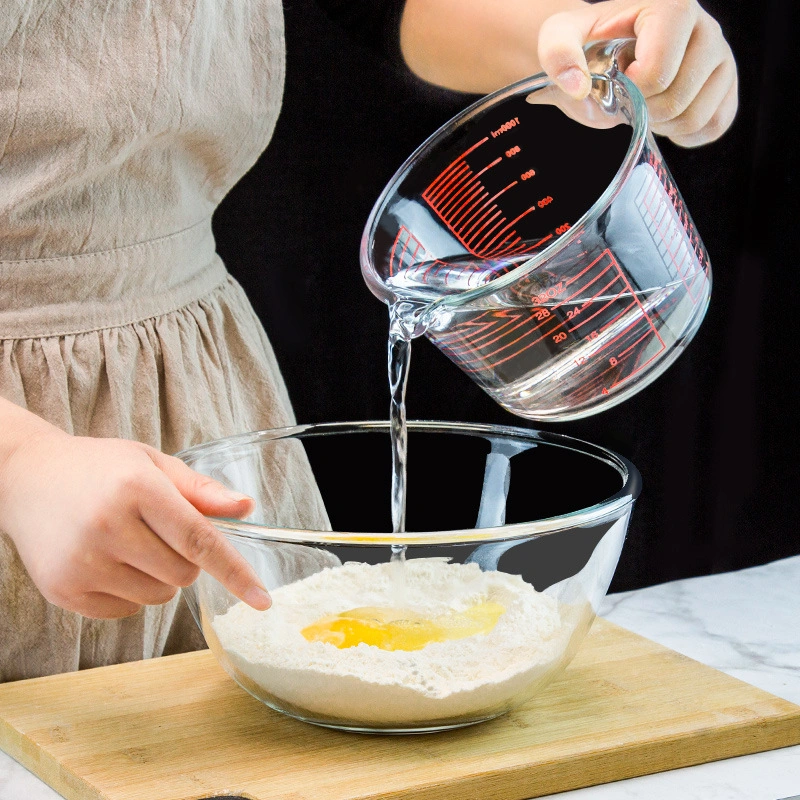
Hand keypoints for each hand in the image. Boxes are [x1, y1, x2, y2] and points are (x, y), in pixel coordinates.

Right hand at [0, 429, 269, 618]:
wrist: (24, 476)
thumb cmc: (99, 468)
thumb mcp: (152, 463)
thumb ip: (201, 490)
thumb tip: (245, 508)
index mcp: (137, 488)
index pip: (200, 540)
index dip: (236, 572)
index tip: (263, 599)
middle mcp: (108, 526)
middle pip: (184, 573)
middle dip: (186, 559)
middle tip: (157, 531)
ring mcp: (82, 563)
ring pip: (158, 596)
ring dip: (159, 577)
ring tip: (130, 543)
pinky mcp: (63, 591)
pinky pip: (127, 610)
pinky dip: (130, 592)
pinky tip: (106, 559)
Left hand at [538, 0, 737, 146]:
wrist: (604, 50)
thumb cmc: (585, 43)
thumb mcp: (559, 38)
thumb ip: (559, 54)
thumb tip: (578, 87)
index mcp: (673, 7)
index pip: (657, 73)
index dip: (630, 91)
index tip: (617, 78)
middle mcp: (708, 27)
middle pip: (677, 100)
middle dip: (644, 111)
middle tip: (629, 95)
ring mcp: (723, 57)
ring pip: (698, 118)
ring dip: (662, 125)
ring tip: (646, 103)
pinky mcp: (727, 86)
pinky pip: (714, 126)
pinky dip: (685, 134)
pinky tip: (664, 118)